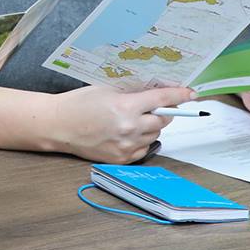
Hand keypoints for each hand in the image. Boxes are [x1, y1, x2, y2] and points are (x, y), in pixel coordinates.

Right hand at [54, 85, 195, 162]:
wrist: (58, 125)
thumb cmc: (78, 104)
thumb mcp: (107, 90)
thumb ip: (133, 93)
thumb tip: (156, 94)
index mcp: (125, 106)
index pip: (162, 99)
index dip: (179, 95)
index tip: (191, 93)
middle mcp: (129, 128)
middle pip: (163, 119)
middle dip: (162, 111)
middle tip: (153, 106)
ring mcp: (125, 146)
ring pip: (155, 134)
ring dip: (150, 126)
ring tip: (132, 120)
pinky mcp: (121, 158)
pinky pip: (143, 148)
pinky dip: (141, 140)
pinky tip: (126, 133)